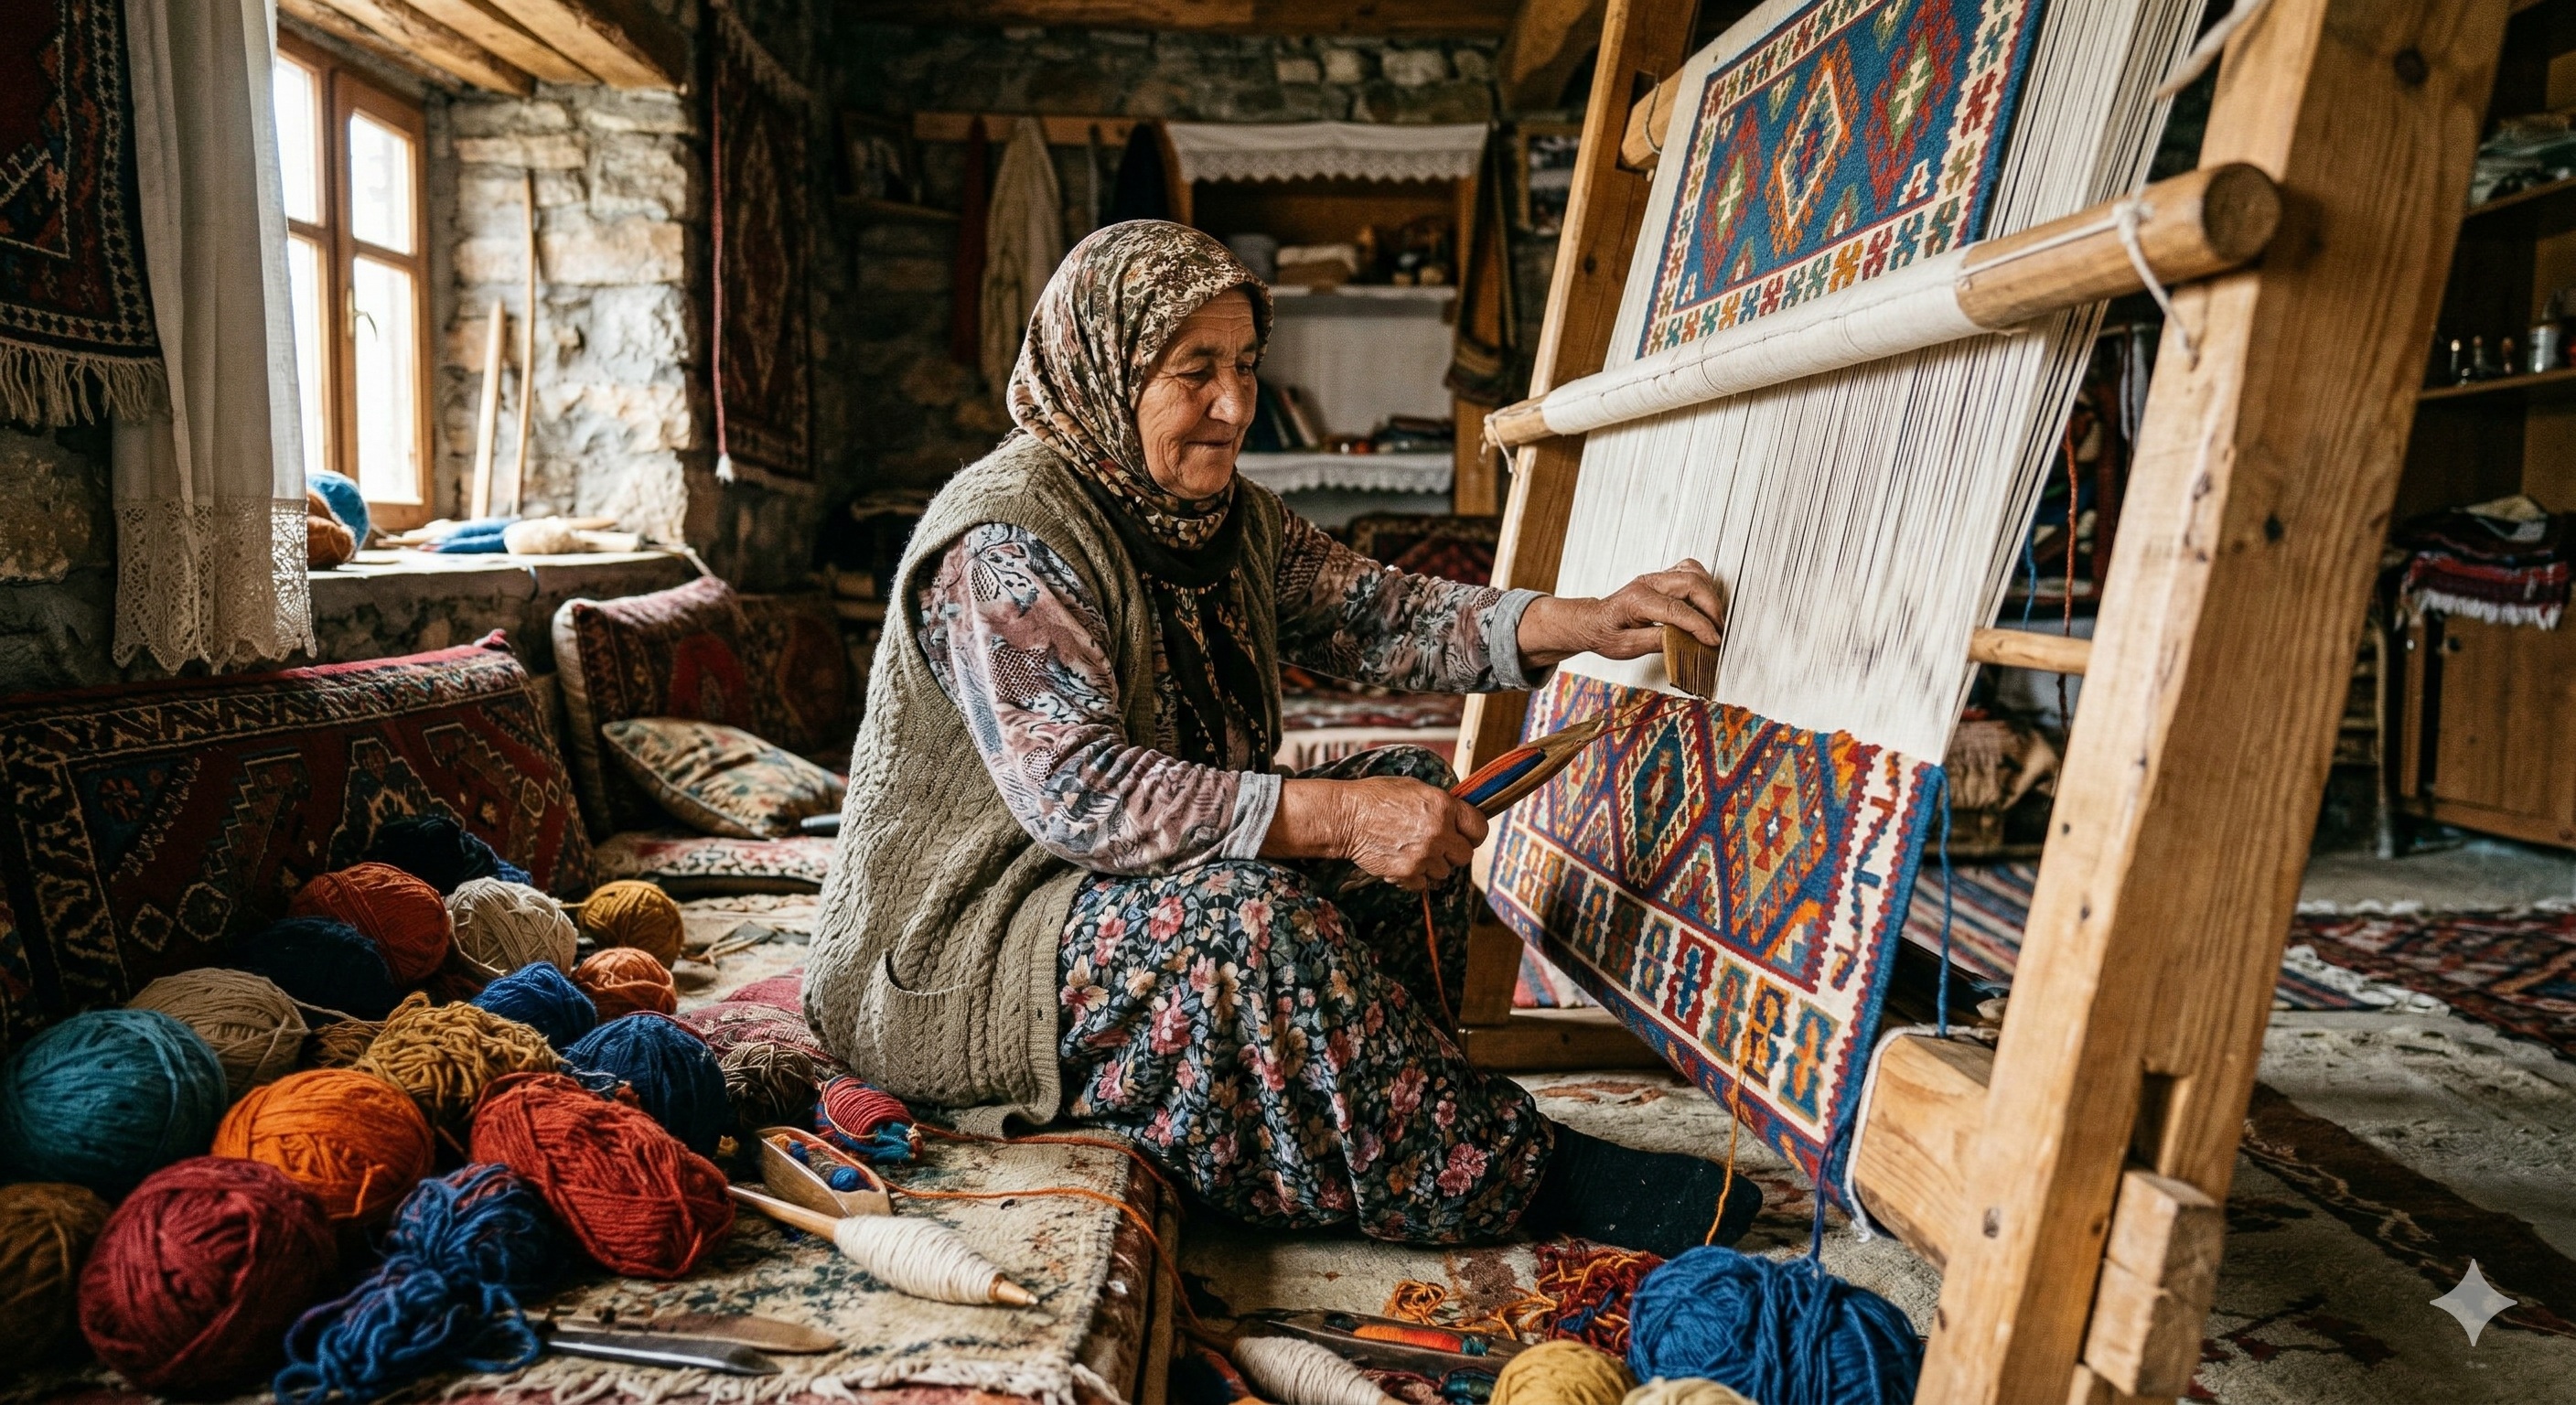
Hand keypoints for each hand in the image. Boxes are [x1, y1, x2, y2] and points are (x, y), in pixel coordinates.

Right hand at [1262, 777, 1486, 890]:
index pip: (1480, 828)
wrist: (1346, 817)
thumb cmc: (1377, 797)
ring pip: (1444, 872)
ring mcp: (1423, 856)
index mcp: (1443, 806)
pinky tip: (1402, 860)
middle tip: (1438, 844)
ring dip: (1433, 864)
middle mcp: (1438, 833)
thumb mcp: (1415, 788)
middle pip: (1465, 855)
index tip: (1465, 834)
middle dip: (1453, 851)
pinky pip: (1424, 884)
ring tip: (1413, 849)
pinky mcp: (1407, 874)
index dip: (1473, 832)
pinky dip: (1415, 876)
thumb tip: (1459, 816)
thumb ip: (1442, 804)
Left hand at [1517, 559, 1725, 666]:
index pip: (1677, 610)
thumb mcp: (1626, 647)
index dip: (1700, 626)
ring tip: (1715, 618)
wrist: (1594, 621)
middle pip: (1690, 583)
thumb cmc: (1606, 634)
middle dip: (1711, 607)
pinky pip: (1689, 570)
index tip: (1713, 640)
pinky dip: (1703, 584)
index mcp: (1637, 601)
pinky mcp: (1662, 577)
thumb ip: (1656, 641)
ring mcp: (1655, 577)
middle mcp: (1648, 583)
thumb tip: (1685, 640)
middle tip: (1719, 630)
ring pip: (1693, 572)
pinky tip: (1705, 602)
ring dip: (1709, 594)